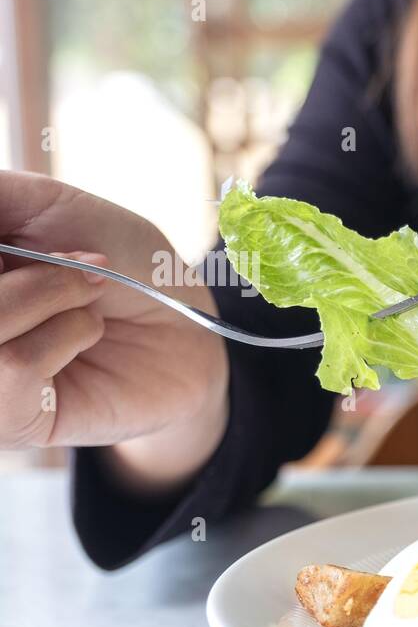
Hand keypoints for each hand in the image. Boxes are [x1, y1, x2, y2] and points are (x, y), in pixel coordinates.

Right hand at [0, 171, 228, 491]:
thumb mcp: (45, 205)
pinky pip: (8, 369)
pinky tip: (86, 334)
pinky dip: (62, 334)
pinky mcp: (8, 422)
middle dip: (28, 273)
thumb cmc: (122, 261)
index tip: (20, 238)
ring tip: (87, 294)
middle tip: (78, 263)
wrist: (190, 326)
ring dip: (45, 295)